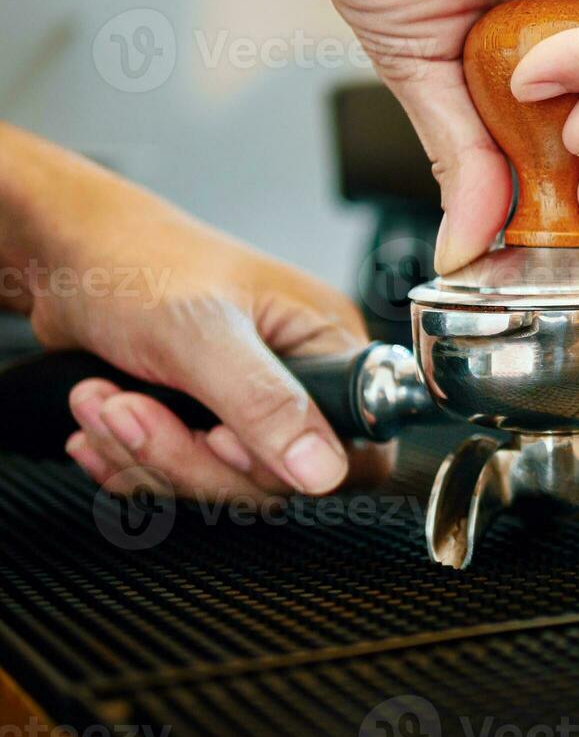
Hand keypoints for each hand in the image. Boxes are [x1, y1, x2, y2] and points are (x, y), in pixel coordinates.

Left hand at [2, 127, 391, 500]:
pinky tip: (102, 420)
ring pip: (222, 483)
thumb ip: (264, 402)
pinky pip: (181, 478)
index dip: (289, 463)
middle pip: (276, 479)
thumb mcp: (200, 331)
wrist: (63, 253)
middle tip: (132, 408)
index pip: (357, 443)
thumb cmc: (134, 260)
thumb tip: (323, 468)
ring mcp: (247, 404)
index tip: (221, 435)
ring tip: (104, 402)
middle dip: (187, 455)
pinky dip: (130, 460)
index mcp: (325, 344)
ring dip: (146, 455)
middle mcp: (297, 379)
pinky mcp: (202, 422)